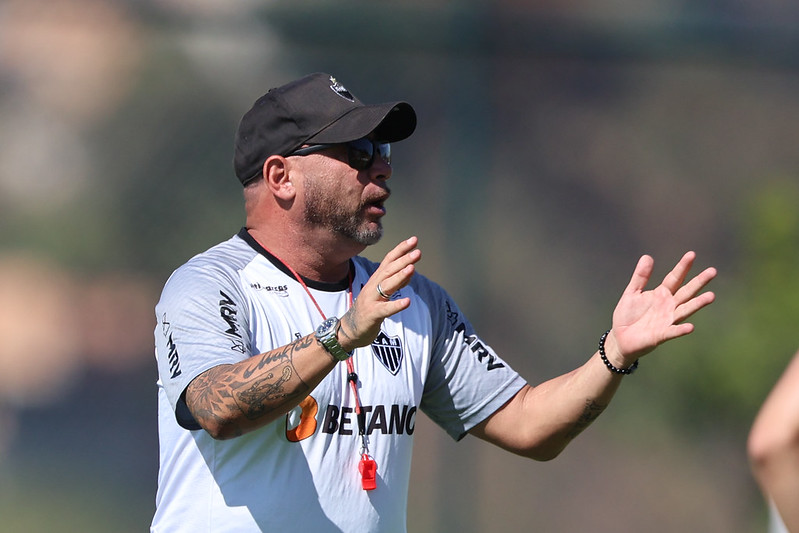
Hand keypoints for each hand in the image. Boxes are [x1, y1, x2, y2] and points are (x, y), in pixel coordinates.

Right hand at [338, 236, 420, 350]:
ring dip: (400, 276)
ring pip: (386, 285)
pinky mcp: (372, 314)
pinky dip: (396, 305)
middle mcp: (373, 286)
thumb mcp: (383, 292)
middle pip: (389, 270)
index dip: (400, 250)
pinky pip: (385, 309)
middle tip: (417, 252)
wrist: (350, 329)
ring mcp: (372, 300)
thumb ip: (396, 282)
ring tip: (412, 268)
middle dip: (403, 260)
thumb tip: (410, 269)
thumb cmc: (369, 309)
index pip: (389, 260)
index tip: (414, 240)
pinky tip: (407, 302)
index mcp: (376, 279)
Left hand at [606, 252, 716, 365]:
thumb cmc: (628, 315)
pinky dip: (681, 330)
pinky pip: (672, 331)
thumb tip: (647, 256)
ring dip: (697, 304)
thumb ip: (640, 276)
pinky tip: (690, 327)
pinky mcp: (661, 335)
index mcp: (662, 294)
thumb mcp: (632, 292)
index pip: (675, 278)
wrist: (620, 337)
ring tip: (711, 296)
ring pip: (684, 310)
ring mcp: (667, 320)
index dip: (682, 267)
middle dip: (698, 282)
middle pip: (686, 292)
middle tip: (713, 271)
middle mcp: (668, 306)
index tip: (692, 254)